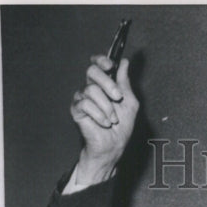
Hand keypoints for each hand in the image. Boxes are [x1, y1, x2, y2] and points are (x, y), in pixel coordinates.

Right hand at [69, 55, 138, 183]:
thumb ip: (125, 82)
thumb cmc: (122, 126)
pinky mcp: (76, 110)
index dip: (101, 60)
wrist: (114, 146)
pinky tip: (105, 123)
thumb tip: (124, 62)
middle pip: (92, 71)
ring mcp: (82, 98)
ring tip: (113, 119)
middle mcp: (91, 88)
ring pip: (91, 90)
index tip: (110, 66)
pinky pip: (85, 104)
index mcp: (104, 84)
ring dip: (106, 106)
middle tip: (118, 97)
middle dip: (107, 84)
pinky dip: (99, 115)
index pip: (97, 64)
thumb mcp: (130, 102)